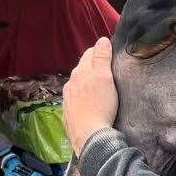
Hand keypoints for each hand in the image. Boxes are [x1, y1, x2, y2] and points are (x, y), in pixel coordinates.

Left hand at [63, 37, 117, 155]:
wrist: (89, 136)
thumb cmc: (100, 105)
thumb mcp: (104, 78)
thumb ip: (102, 58)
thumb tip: (101, 40)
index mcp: (80, 73)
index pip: (89, 54)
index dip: (99, 51)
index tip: (108, 53)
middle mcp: (70, 84)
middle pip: (82, 69)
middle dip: (92, 65)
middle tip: (105, 68)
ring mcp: (67, 99)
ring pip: (77, 84)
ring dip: (86, 81)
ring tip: (97, 85)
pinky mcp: (69, 113)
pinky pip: (75, 99)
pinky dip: (82, 96)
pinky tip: (88, 102)